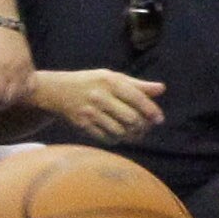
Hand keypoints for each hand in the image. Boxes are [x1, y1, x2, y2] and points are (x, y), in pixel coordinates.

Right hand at [38, 66, 163, 140]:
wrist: (57, 91)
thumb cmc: (92, 83)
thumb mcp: (113, 77)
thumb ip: (138, 85)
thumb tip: (162, 89)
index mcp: (110, 81)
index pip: (136, 98)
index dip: (151, 110)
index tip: (159, 119)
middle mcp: (99, 96)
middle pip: (130, 118)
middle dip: (142, 126)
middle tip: (146, 128)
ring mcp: (90, 112)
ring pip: (120, 131)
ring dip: (131, 135)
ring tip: (135, 133)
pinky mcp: (82, 126)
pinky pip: (107, 139)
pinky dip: (117, 139)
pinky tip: (119, 135)